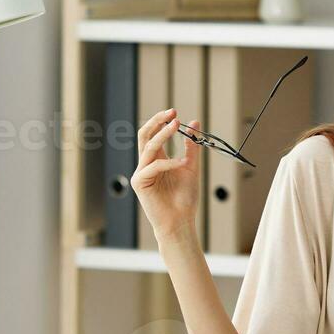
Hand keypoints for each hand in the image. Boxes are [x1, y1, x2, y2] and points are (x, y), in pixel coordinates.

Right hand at [130, 108, 200, 243]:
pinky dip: (169, 162)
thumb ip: (191, 147)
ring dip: (164, 134)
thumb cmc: (184, 198)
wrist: (181, 221)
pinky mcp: (139, 183)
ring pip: (149, 146)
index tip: (175, 112)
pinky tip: (182, 164)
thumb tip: (194, 123)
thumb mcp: (191, 167)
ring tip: (177, 125)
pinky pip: (154, 166)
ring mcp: (141, 173)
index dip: (161, 121)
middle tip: (172, 113)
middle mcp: (146, 164)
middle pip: (144, 135)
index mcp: (156, 160)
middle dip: (157, 121)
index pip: (153, 134)